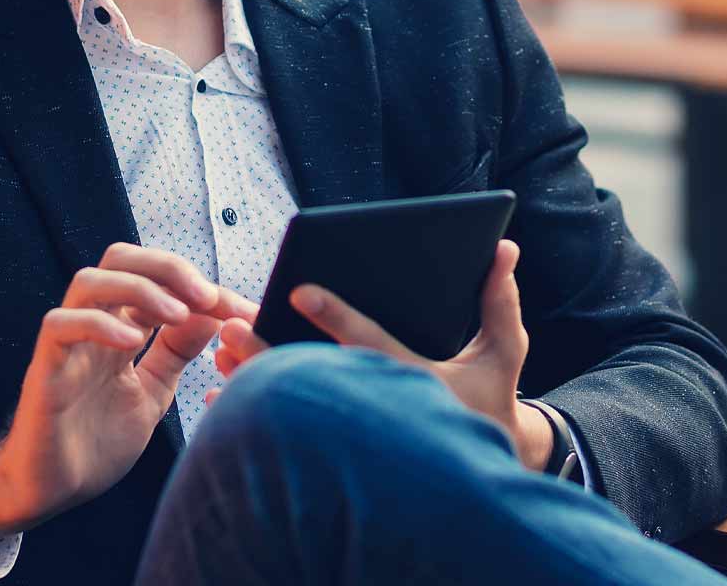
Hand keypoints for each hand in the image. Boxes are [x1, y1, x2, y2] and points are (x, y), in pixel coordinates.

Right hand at [0, 243, 255, 535]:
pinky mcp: (43, 370)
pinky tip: (132, 342)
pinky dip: (98, 324)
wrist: (52, 492)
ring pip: (88, 281)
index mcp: (119, 330)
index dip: (200, 286)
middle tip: (206, 296)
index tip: (243, 309)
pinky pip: (60, 325)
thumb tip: (211, 314)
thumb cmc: (95, 445)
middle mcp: (92, 328)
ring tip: (177, 314)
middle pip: (119, 259)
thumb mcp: (152, 392)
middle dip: (167, 267)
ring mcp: (66, 345)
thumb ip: (175, 353)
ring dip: (139, 289)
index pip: (156, 280)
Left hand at [211, 239, 551, 466]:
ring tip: (222, 351)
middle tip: (233, 327)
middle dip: (271, 351)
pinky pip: (288, 433)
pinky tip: (221, 392)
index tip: (299, 290)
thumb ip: (499, 302)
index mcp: (417, 380)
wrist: (477, 479)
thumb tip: (504, 248)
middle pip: (316, 378)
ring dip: (255, 378)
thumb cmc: (488, 404)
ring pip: (295, 407)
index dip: (336, 316)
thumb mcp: (504, 355)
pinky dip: (255, 412)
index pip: (370, 344)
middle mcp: (380, 411)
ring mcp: (358, 437)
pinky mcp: (340, 454)